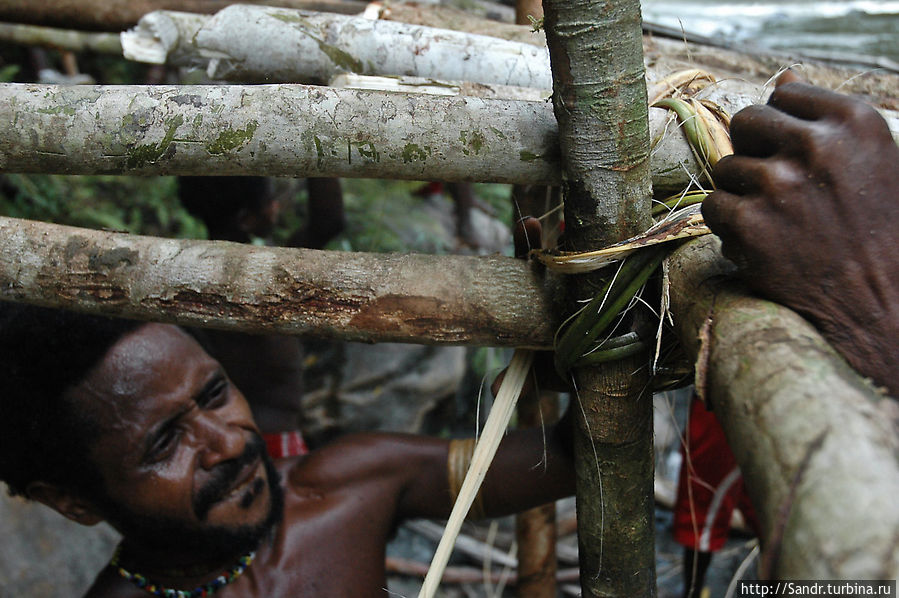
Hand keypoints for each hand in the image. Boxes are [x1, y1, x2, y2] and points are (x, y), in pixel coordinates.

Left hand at [702, 71, 898, 395]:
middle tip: (777, 189)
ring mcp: (780, 185)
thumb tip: (784, 76)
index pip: (783, 94)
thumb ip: (826, 119)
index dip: (782, 128)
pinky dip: (729, 227)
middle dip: (753, 152)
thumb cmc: (875, 230)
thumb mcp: (870, 161)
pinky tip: (761, 244)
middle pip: (745, 122)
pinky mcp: (750, 223)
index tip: (796, 157)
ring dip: (742, 195)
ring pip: (725, 169)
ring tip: (778, 223)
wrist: (878, 304)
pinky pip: (712, 207)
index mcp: (852, 121)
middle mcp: (816, 146)